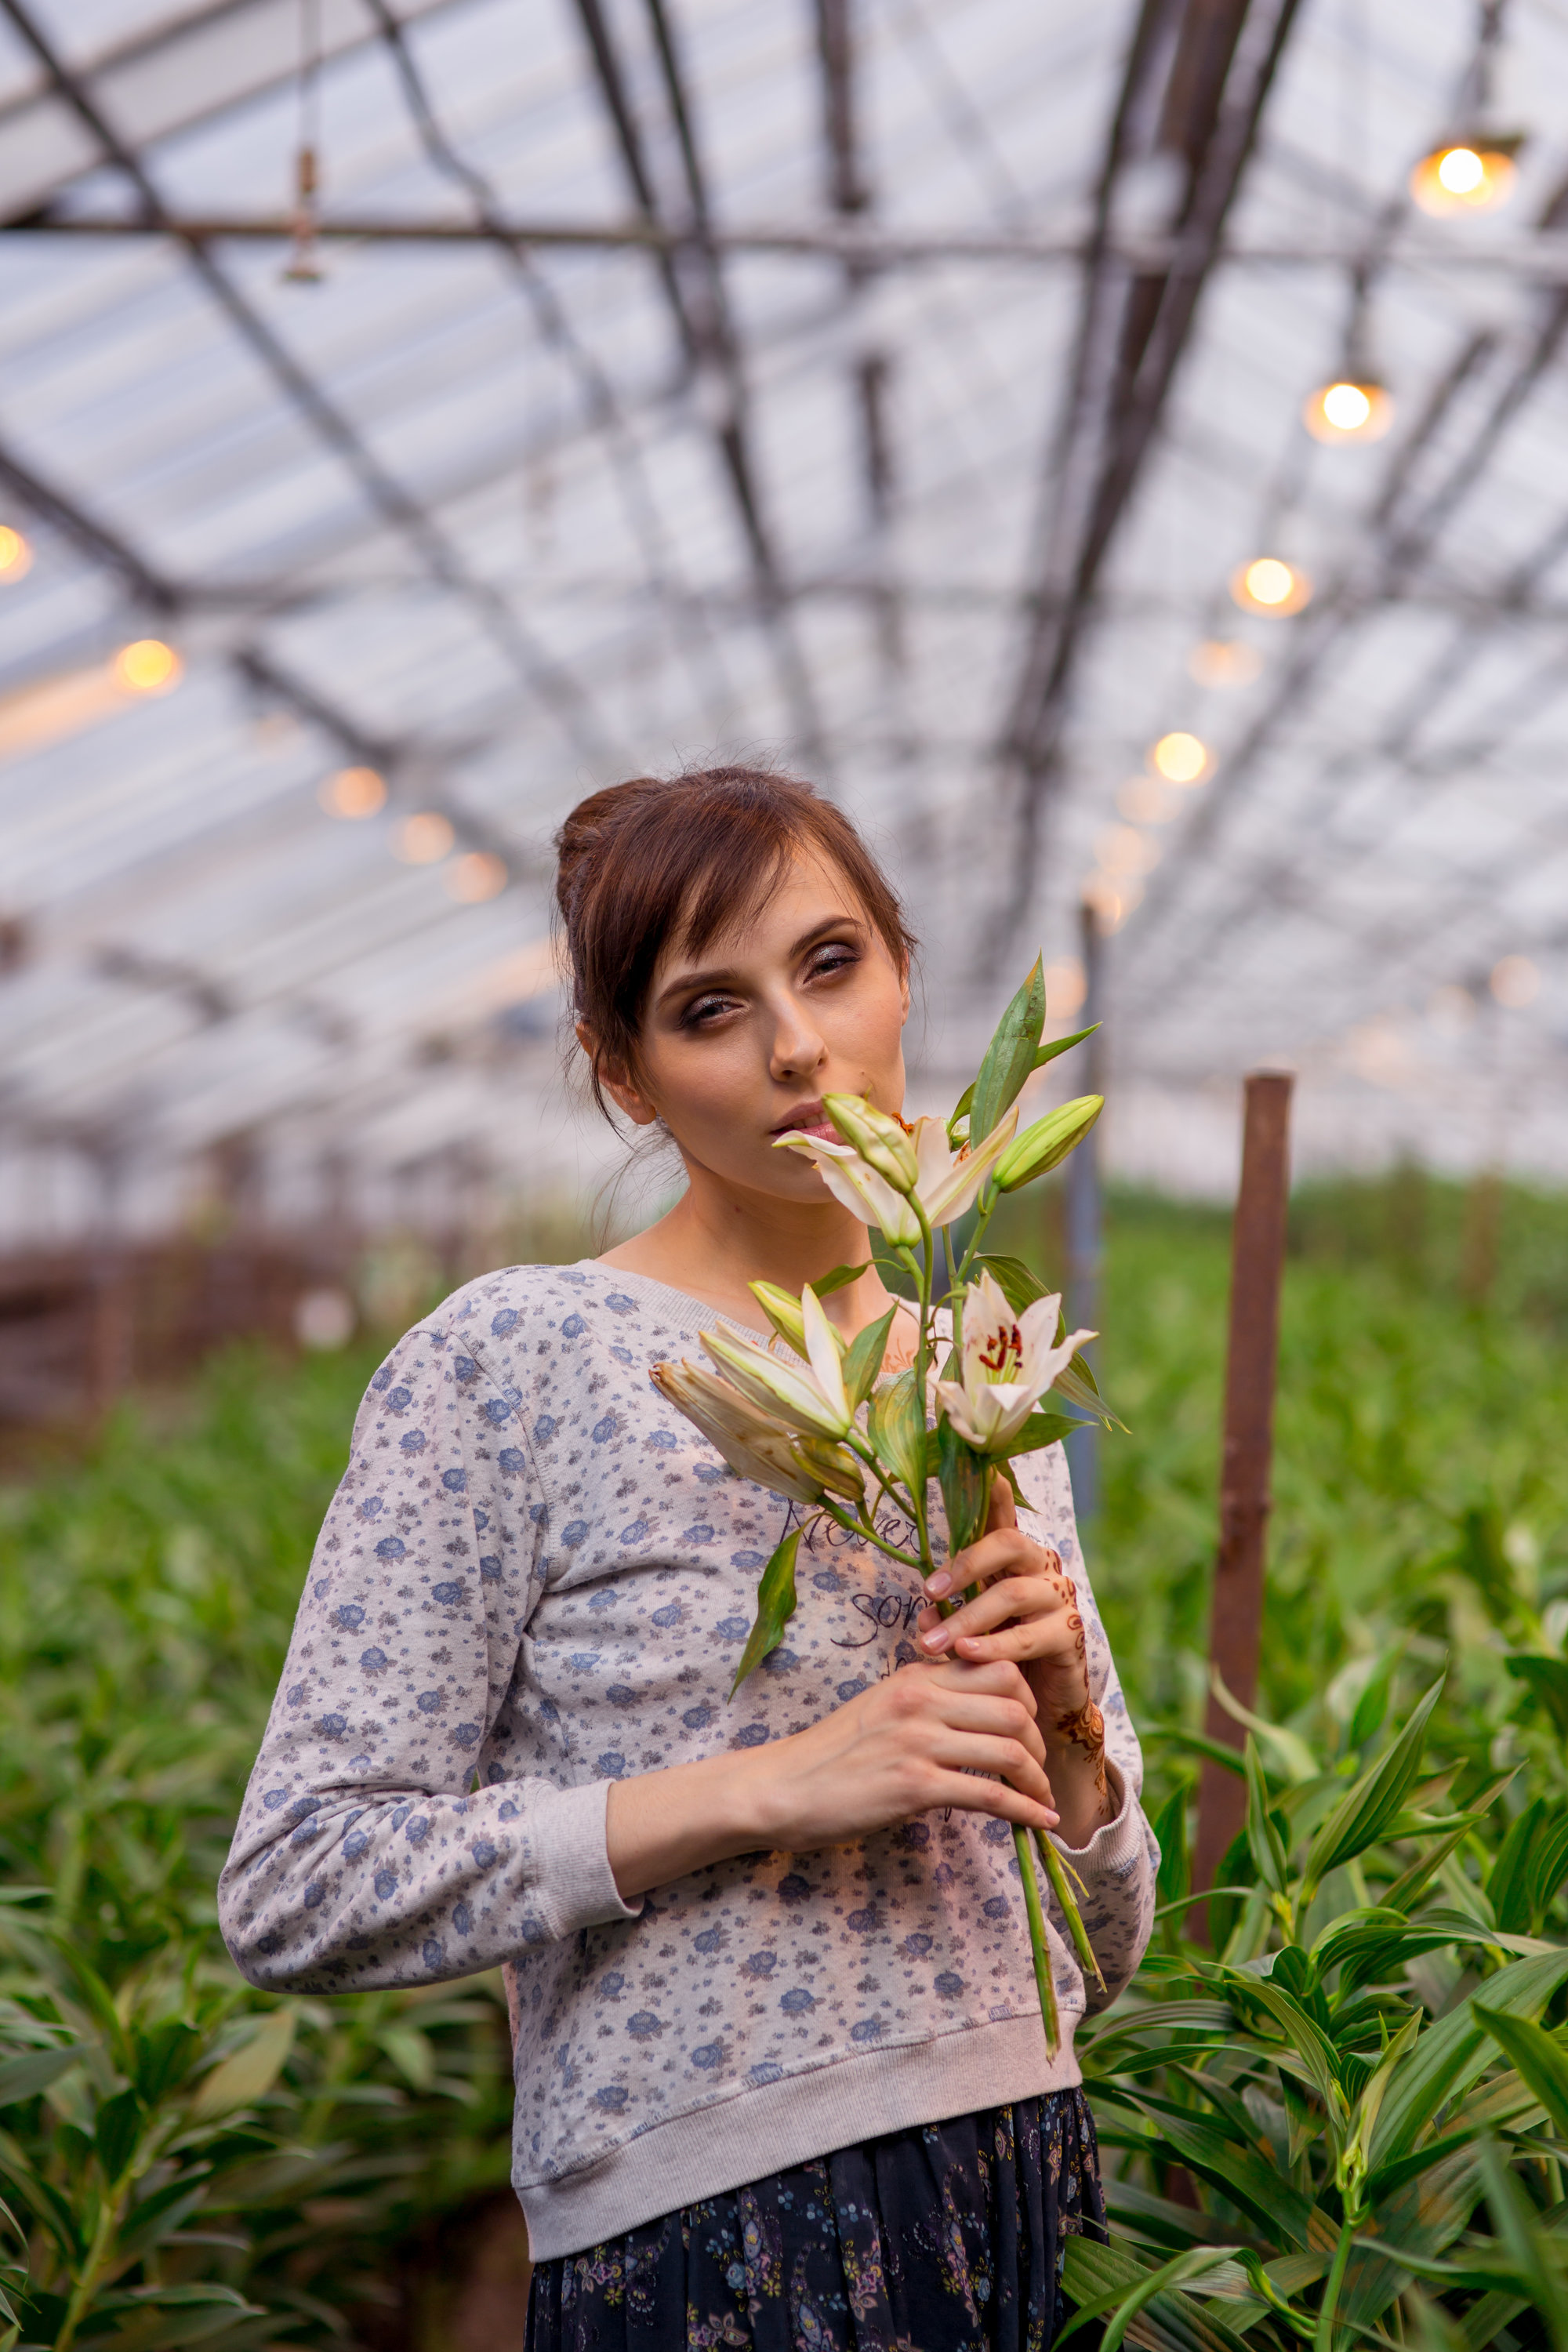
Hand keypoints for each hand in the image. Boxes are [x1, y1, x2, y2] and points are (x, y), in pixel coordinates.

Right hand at [751, 1655, 1059, 1852]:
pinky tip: (1039, 1823)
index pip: (998, 1667)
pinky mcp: (914, 1787)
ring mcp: (918, 1742)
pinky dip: (1025, 1811)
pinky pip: (990, 1795)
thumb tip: (973, 1710)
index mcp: (914, 1678)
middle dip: (1038, 1741)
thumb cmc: (829, 1754)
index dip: (1027, 1699)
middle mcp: (920, 1701)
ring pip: (1009, 1750)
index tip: (1029, 1730)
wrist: (781, 1788)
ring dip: (1036, 1779)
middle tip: (1038, 1768)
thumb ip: (925, 1701)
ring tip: (1041, 1798)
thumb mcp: (880, 1708)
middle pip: (1014, 1706)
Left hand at [913, 1479, 1112, 1836]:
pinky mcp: (1070, 1635)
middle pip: (1007, 1543)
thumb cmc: (997, 1654)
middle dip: (963, 1566)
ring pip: (1012, 1594)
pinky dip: (994, 1645)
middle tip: (928, 1591)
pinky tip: (968, 1655)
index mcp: (1013, 1557)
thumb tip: (926, 1611)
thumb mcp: (966, 1627)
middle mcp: (1040, 1568)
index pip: (1002, 1517)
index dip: (995, 1492)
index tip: (985, 1470)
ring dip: (967, 1619)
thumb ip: (946, 1612)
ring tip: (932, 1643)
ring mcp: (1058, 1598)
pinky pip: (1029, 1636)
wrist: (1041, 1704)